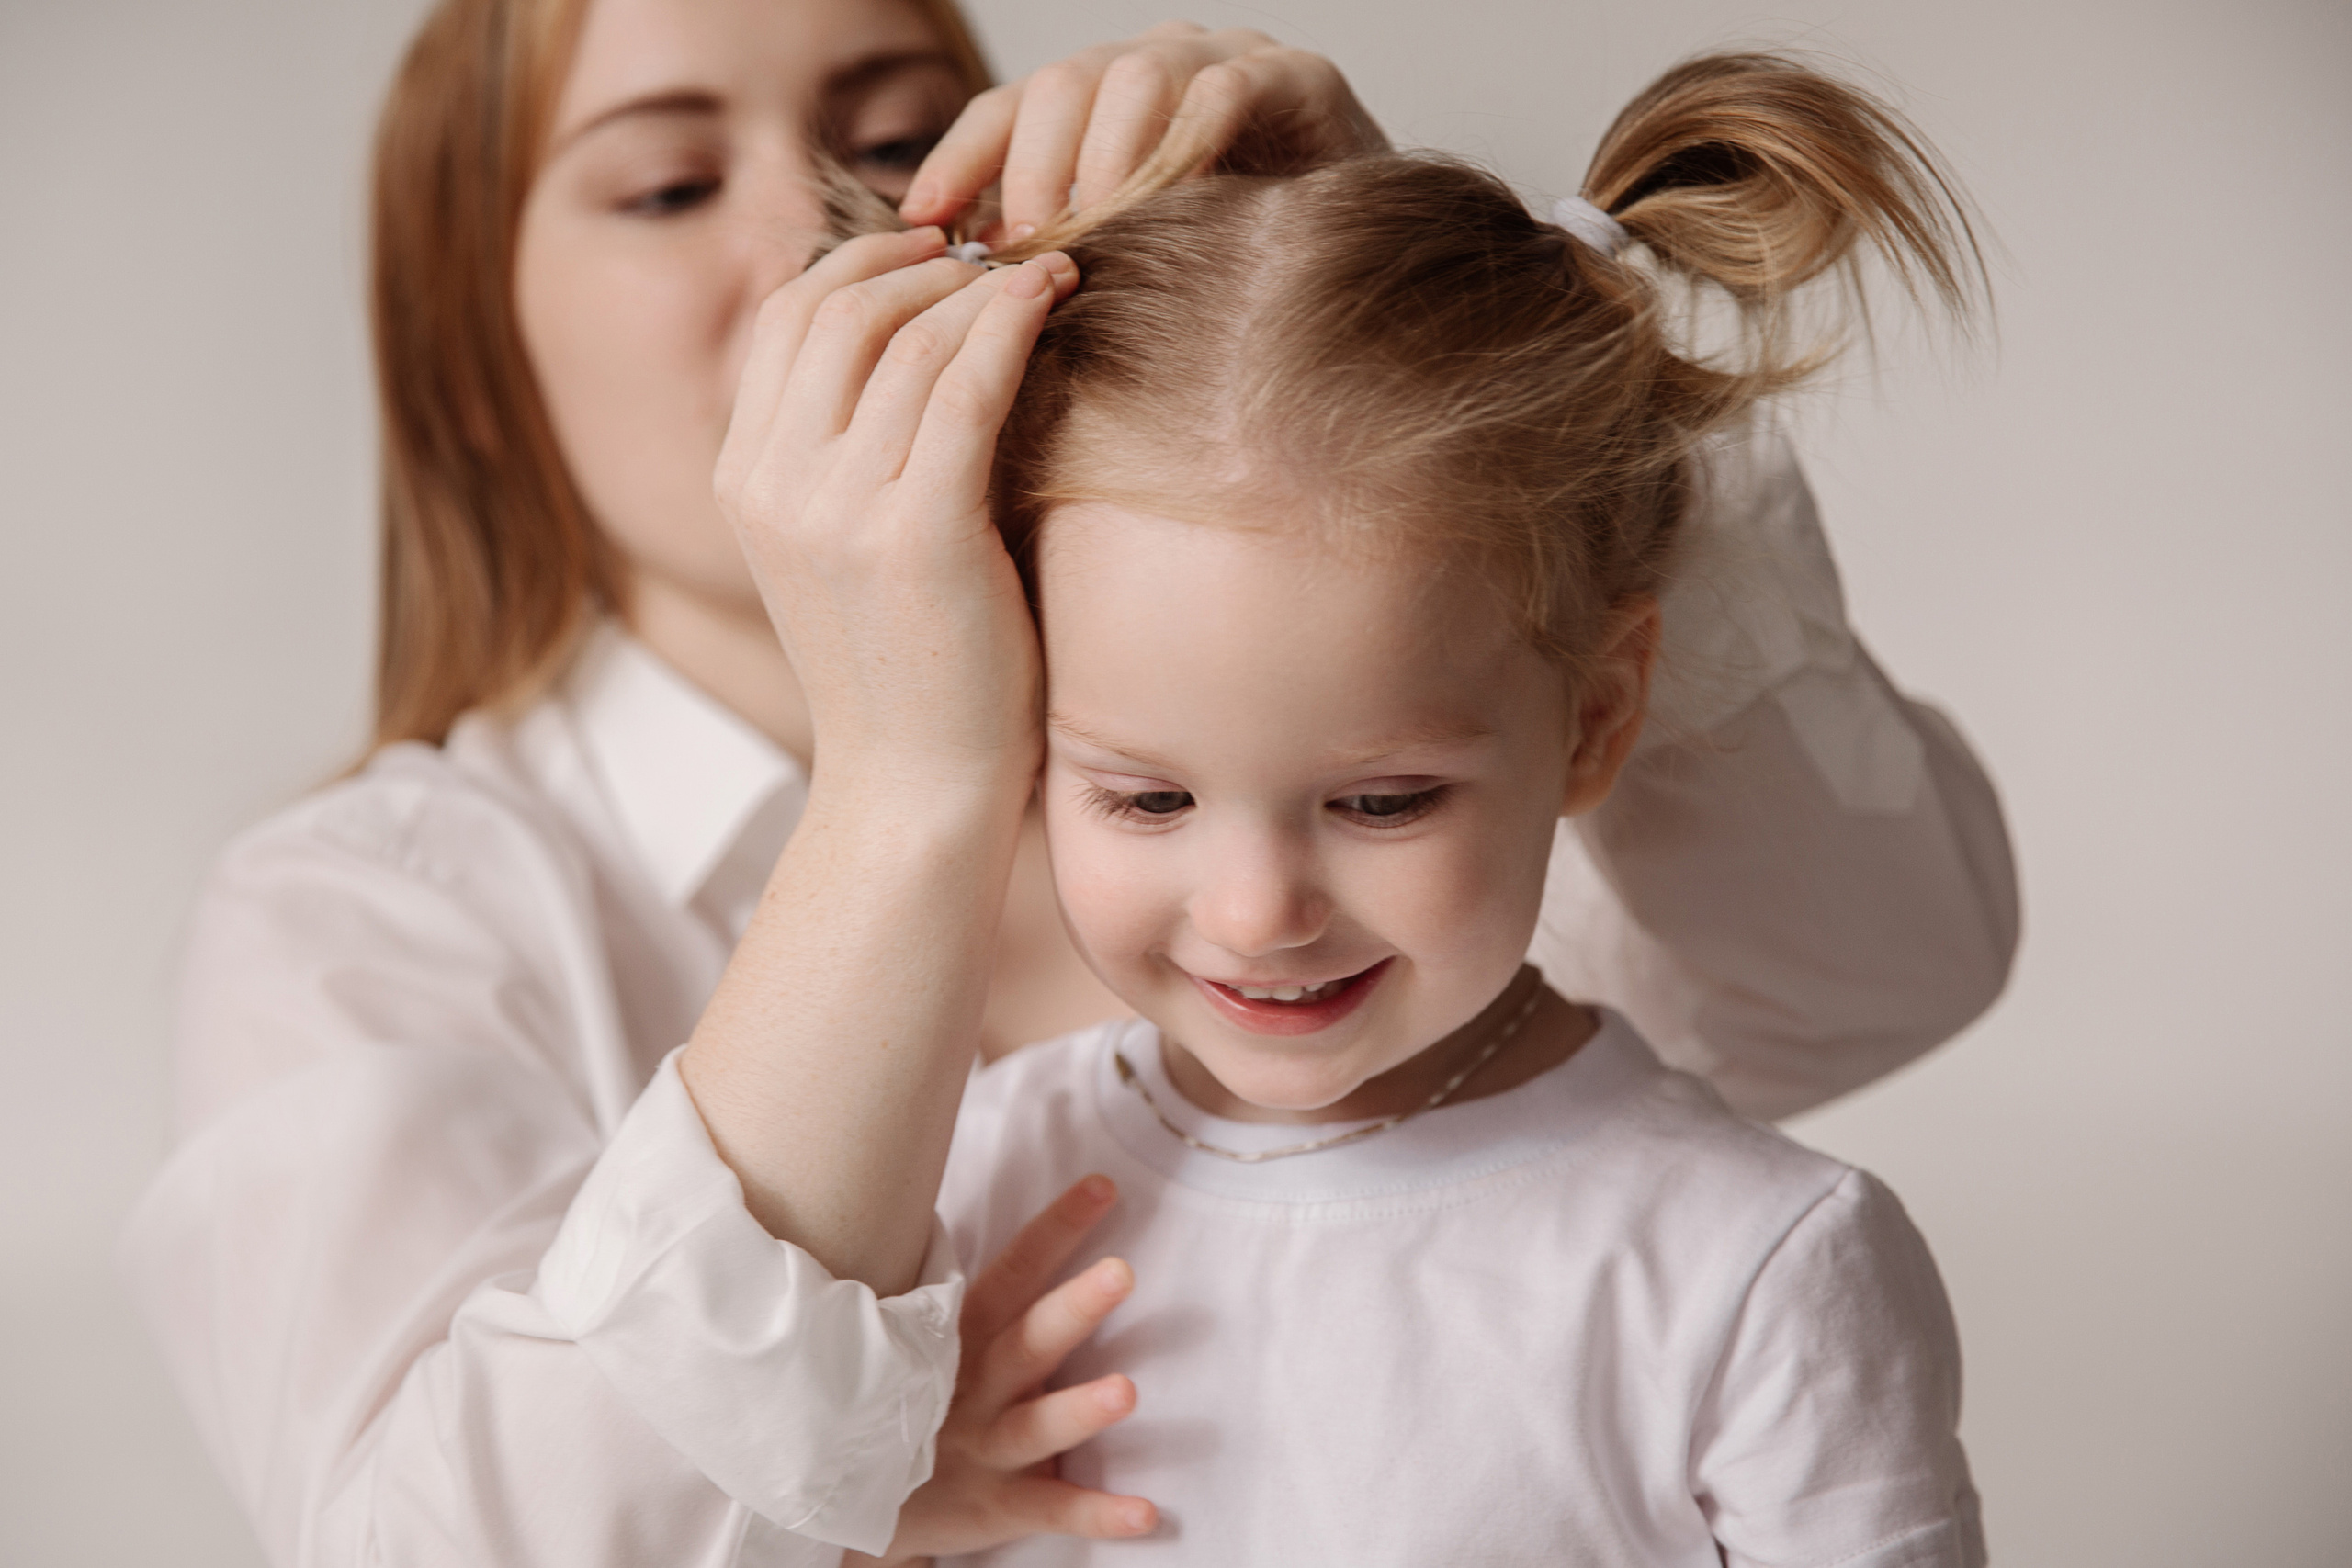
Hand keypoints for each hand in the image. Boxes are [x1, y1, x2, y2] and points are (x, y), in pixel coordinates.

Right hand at [715, 230, 1077, 795]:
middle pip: (837, 306)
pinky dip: (1011, 323)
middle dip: (926, 259)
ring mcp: (832, 509)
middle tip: (1002, 254)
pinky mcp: (910, 534)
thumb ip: (856, 453)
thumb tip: (922, 345)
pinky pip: (962, 385)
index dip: (863, 259)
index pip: (785, 318)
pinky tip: (1053, 301)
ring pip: (904, 334)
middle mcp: (770, 484)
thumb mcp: (849, 549)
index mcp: (742, 480)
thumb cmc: (913, 674)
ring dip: (981, 284)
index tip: (940, 248)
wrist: (915, 794)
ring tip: (1044, 273)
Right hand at [850, 1177, 1157, 1563]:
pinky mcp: (992, 1507)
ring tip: (1127, 1391)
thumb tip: (983, 1211)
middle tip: (1123, 1272)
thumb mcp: (917, 1341)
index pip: (1012, 1272)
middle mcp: (971, 1387)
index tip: (1104, 1186)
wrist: (850, 1499)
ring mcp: (983, 1449)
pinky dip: (1095, 1514)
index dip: (1055, 1230)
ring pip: (1034, 1428)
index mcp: (959, 1336)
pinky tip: (1146, 1513)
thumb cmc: (905, 1396)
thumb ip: (961, 1295)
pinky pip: (1049, 1510)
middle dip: (1073, 1308)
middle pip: (1026, 1342)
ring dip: (1078, 1412)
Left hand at [899, 22, 1387, 240]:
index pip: (1011, 109)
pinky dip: (1184, 147)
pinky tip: (1169, 214)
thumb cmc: (1238, 286)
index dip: (961, 160)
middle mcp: (1162, 67)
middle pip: (1065, 82)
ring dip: (1103, 159)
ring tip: (1089, 235)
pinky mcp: (1301, 81)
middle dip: (1034, 164)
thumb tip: (952, 281)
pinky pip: (1225, 91)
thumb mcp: (1129, 272)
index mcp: (1107, 106)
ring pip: (1136, 74)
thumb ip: (1054, 259)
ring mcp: (1231, 63)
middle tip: (1021, 242)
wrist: (1372, 287)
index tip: (921, 221)